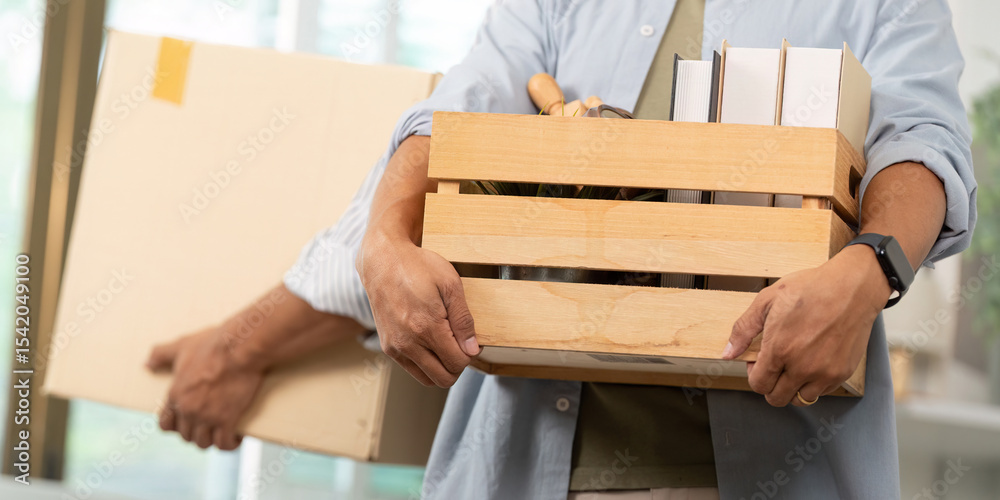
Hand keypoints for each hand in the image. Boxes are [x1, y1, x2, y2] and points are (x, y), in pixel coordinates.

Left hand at [146, 327, 264, 448]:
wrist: (240, 348)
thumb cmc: (212, 344)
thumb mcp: (182, 345)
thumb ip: (161, 355)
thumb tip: (146, 364)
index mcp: (175, 395)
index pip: (166, 424)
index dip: (176, 426)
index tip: (188, 423)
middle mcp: (187, 410)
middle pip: (186, 435)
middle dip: (197, 432)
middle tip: (209, 426)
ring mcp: (207, 417)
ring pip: (203, 443)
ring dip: (212, 441)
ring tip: (222, 434)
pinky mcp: (227, 420)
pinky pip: (224, 443)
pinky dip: (229, 444)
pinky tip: (236, 438)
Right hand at [358, 234, 477, 387]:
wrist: (382, 261)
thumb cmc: (417, 267)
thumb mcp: (450, 285)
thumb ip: (463, 320)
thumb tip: (473, 349)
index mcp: (426, 327)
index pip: (458, 363)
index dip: (470, 354)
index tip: (471, 340)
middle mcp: (408, 342)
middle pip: (444, 378)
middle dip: (458, 366)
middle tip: (460, 344)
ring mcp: (395, 347)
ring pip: (428, 380)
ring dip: (441, 368)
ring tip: (445, 344)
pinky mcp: (387, 347)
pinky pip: (412, 370)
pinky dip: (426, 364)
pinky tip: (430, 343)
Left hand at [723, 244, 892, 406]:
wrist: (852, 287)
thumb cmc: (811, 289)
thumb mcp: (767, 300)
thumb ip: (743, 329)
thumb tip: (728, 352)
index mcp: (780, 350)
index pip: (758, 385)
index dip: (753, 375)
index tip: (758, 362)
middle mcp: (802, 367)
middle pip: (777, 398)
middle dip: (770, 384)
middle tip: (775, 364)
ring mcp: (824, 373)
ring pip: (800, 399)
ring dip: (791, 387)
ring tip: (793, 364)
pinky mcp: (842, 373)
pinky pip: (821, 392)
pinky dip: (813, 384)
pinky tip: (811, 362)